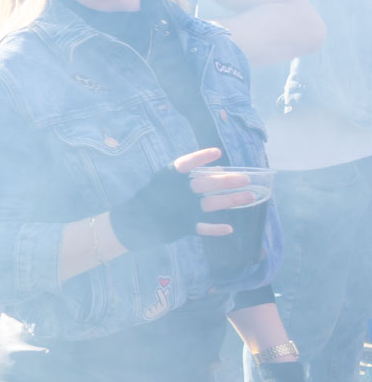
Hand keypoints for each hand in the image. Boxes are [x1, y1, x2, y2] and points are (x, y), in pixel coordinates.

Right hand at [108, 148, 234, 250]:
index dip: (201, 158)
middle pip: (205, 184)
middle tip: (246, 179)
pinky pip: (202, 228)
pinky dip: (216, 229)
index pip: (185, 164)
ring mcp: (180, 210)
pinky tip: (229, 228)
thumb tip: (218, 169)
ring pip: (210, 204)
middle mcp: (176, 192)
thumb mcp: (165, 182)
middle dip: (227, 181)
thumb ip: (189, 176)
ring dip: (231, 200)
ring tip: (249, 197)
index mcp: (169, 178)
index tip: (217, 152)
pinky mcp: (182, 226)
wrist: (130, 223)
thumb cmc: (151, 198)